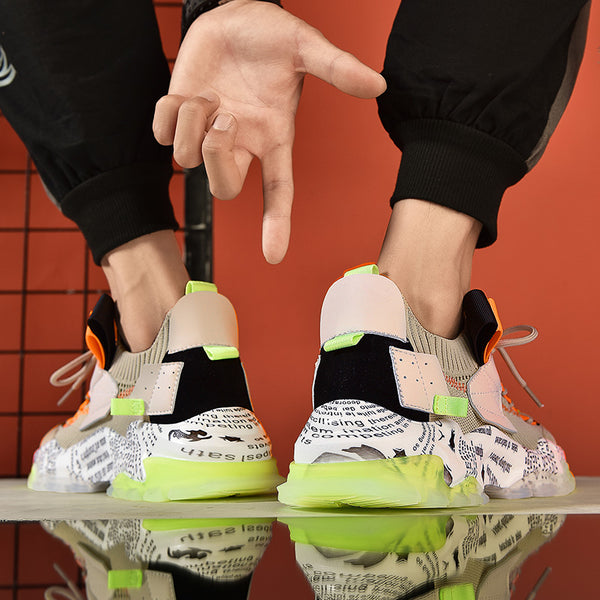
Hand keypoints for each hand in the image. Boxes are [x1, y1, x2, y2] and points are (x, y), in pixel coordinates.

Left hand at [153, 0, 385, 262]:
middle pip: (223, 188)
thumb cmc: (271, 36)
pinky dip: (167, 116)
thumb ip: (338, 69)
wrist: (233, 13)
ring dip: (192, 125)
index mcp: (272, 138)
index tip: (274, 256)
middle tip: (227, 117)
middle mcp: (241, 143)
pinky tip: (184, 94)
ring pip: (187, 159)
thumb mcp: (306, 48)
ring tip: (209, 94)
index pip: (277, 190)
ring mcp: (208, 132)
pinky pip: (161, 136)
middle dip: (218, 158)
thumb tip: (377, 84)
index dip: (276, 223)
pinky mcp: (179, 114)